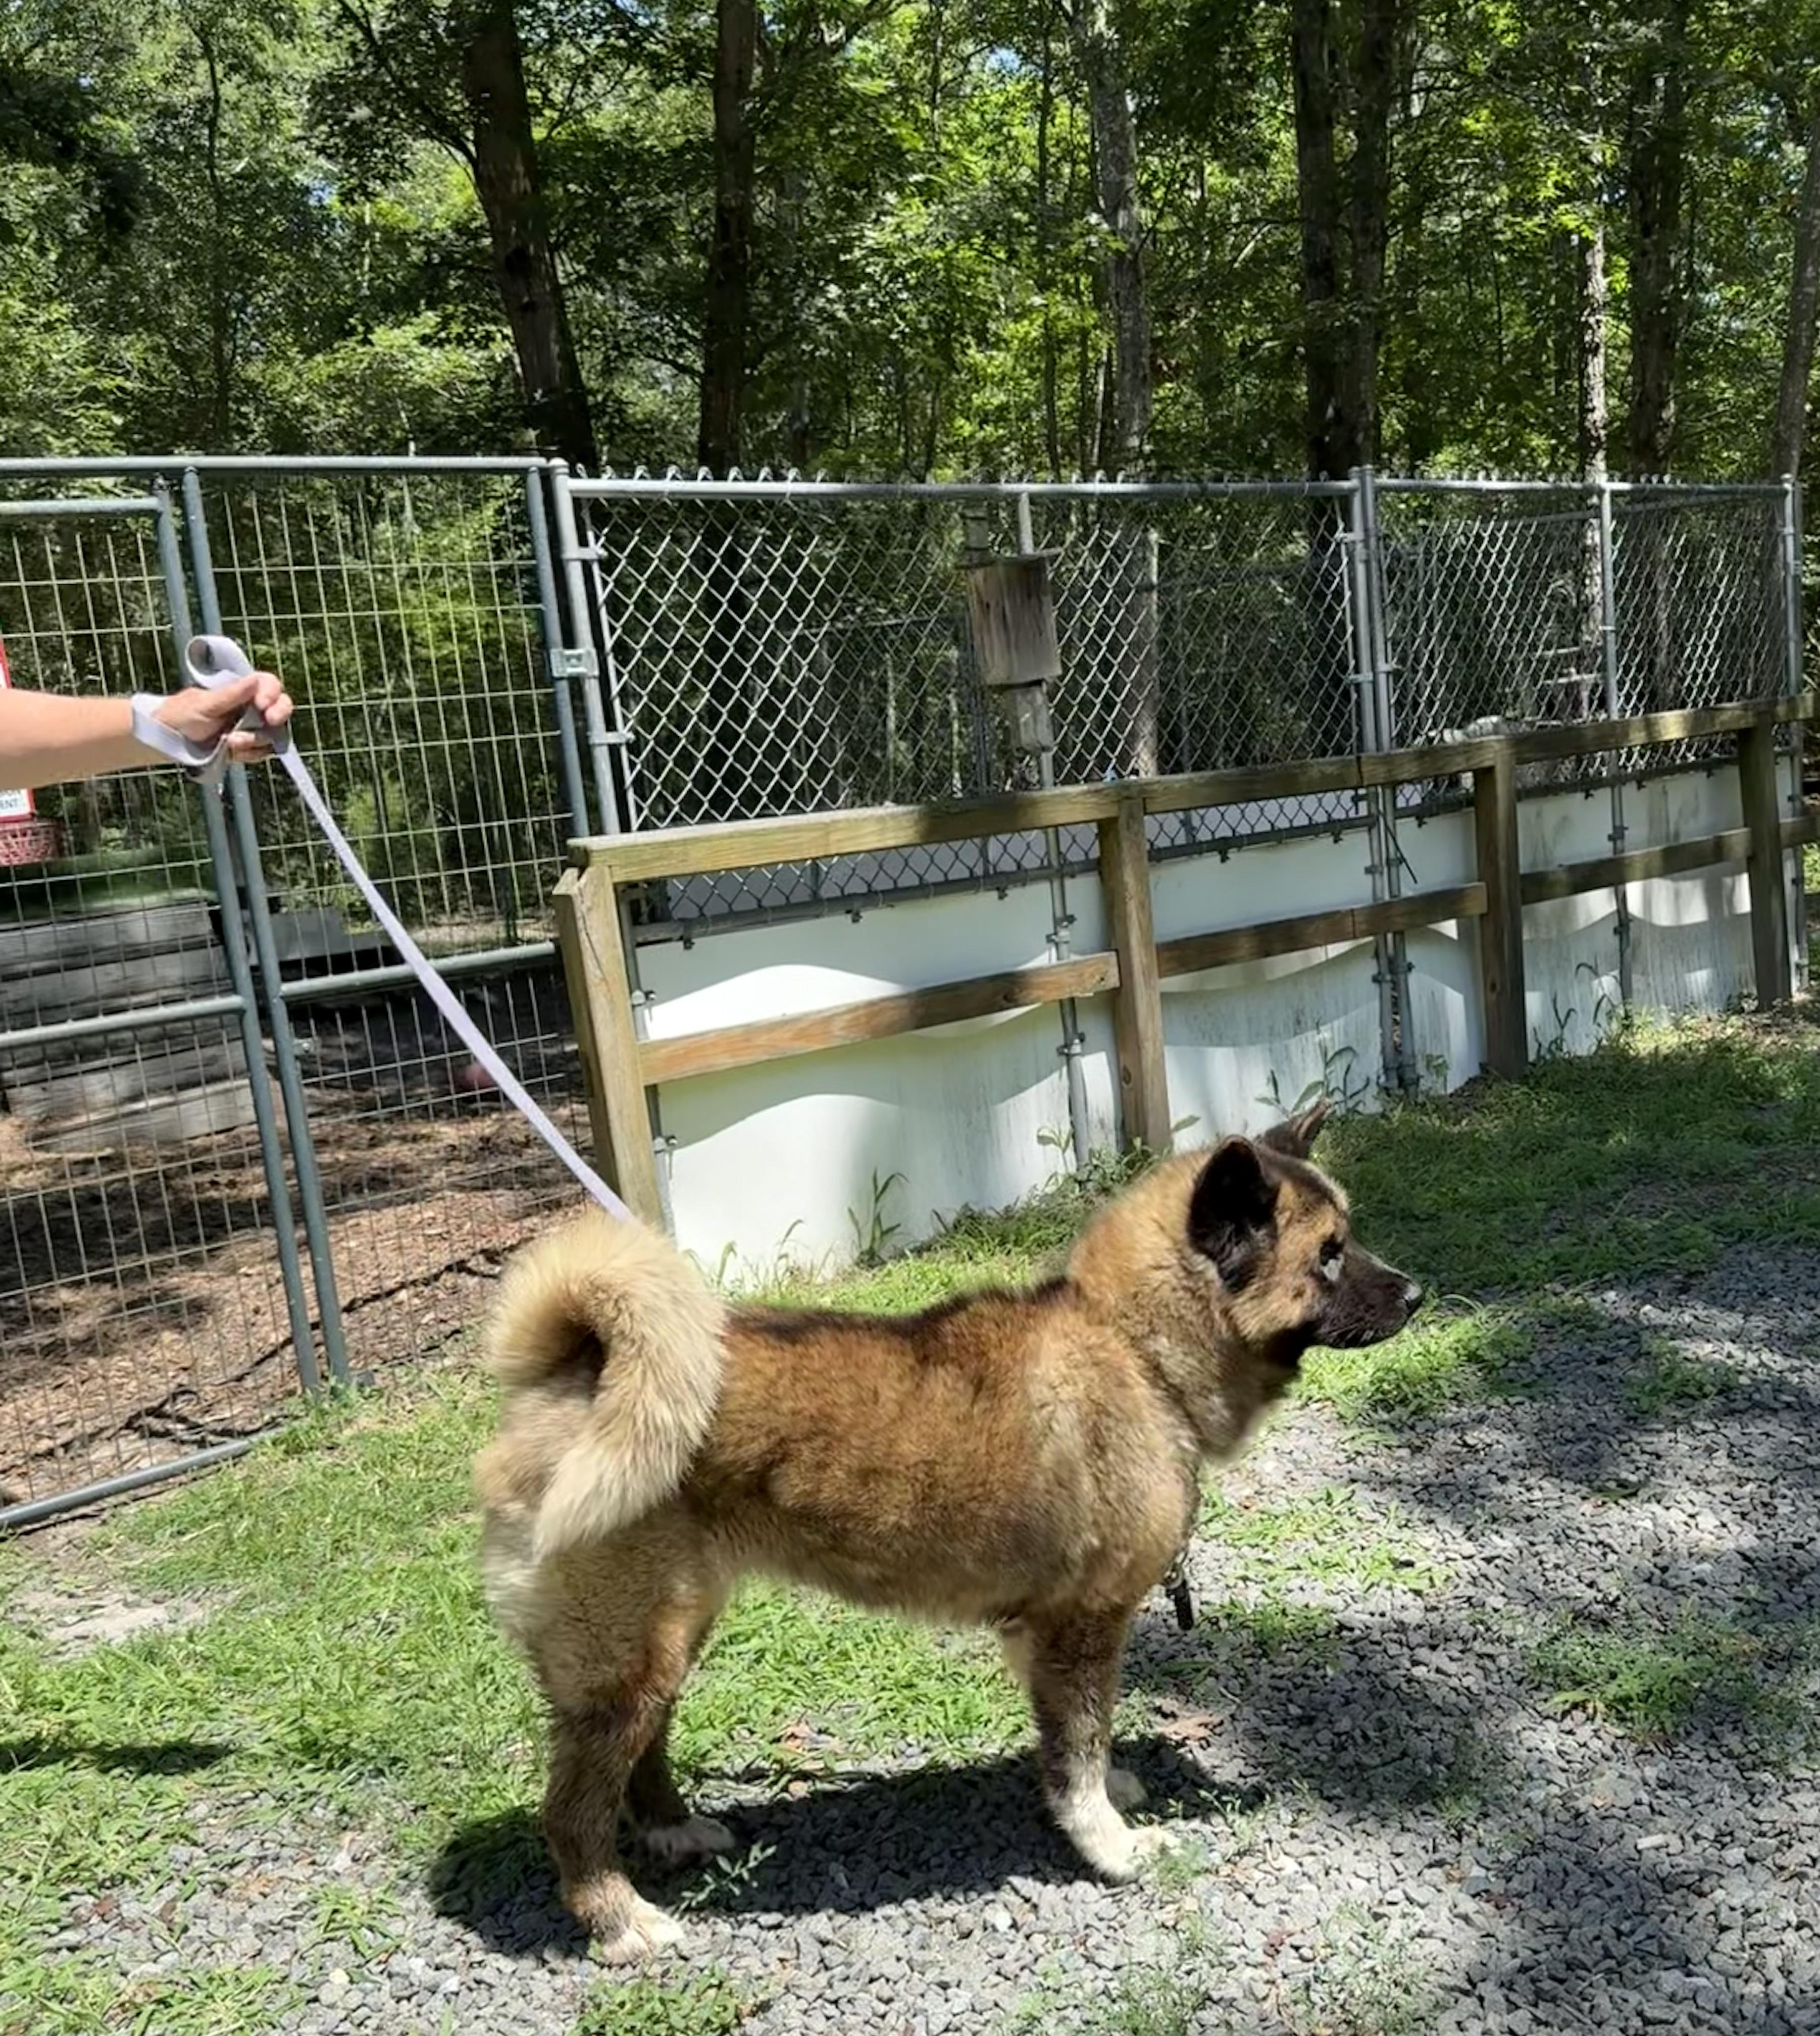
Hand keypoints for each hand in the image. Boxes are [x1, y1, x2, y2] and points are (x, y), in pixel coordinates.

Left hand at [153, 672, 293, 762]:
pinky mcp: (248, 749)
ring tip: (230, 742)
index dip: (272, 694)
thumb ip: (232, 694)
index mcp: (240, 691)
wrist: (167, 743)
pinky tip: (232, 752)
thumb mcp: (205, 704)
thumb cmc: (180, 716)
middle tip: (270, 721)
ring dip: (255, 740)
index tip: (263, 705)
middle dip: (278, 715)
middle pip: (280, 707)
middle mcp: (250, 708)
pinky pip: (262, 753)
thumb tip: (255, 680)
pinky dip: (250, 754)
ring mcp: (251, 729)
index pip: (268, 685)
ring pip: (273, 734)